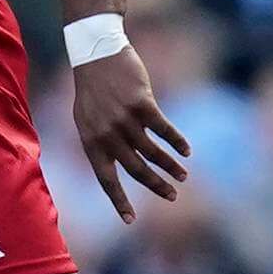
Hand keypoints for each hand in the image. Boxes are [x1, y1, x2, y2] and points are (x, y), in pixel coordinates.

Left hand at [71, 48, 189, 221]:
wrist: (96, 52)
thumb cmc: (93, 88)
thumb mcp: (86, 119)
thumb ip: (101, 141)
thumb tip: (119, 163)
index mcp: (91, 142)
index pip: (106, 179)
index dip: (119, 201)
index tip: (130, 221)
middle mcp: (107, 135)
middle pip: (135, 169)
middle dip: (156, 185)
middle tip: (172, 196)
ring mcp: (124, 120)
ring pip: (152, 152)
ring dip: (170, 166)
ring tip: (183, 175)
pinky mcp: (141, 104)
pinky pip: (163, 129)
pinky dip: (177, 141)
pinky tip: (187, 150)